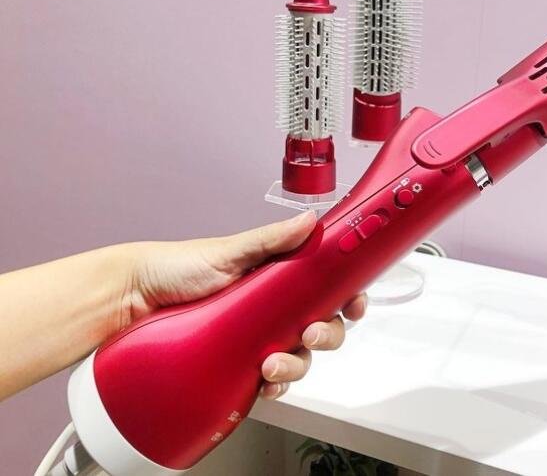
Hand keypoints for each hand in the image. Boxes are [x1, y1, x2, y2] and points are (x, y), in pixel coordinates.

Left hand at [124, 210, 366, 399]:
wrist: (130, 300)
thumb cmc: (175, 268)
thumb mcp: (227, 251)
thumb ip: (271, 240)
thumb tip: (310, 222)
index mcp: (279, 278)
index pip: (326, 289)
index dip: (347, 298)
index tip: (354, 304)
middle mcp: (273, 309)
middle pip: (322, 327)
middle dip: (327, 335)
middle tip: (311, 333)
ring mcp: (257, 339)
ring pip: (299, 358)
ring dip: (297, 364)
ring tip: (273, 364)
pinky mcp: (238, 366)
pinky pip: (270, 382)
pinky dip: (274, 385)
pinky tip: (264, 384)